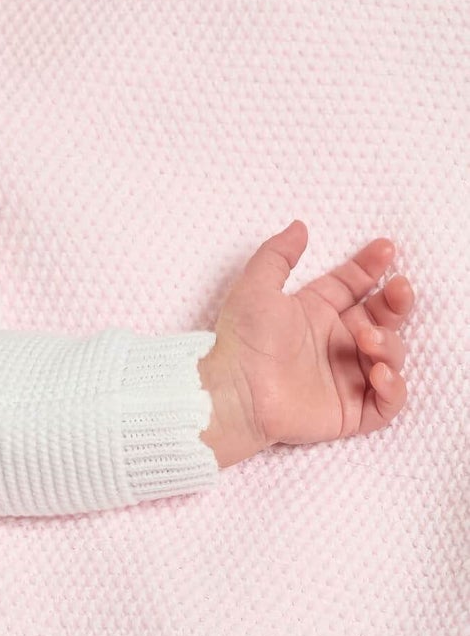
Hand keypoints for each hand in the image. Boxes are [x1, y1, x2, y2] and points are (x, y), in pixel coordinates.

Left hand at [198, 221, 414, 466]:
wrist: (234, 389)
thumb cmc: (242, 337)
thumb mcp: (256, 286)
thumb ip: (278, 255)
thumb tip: (299, 226)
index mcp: (314, 311)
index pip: (352, 285)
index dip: (370, 266)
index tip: (386, 248)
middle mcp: (334, 341)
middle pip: (381, 317)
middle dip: (396, 301)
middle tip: (400, 289)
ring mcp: (345, 376)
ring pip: (389, 355)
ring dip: (389, 344)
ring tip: (367, 337)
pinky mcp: (350, 410)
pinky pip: (387, 401)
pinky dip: (393, 388)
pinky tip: (379, 372)